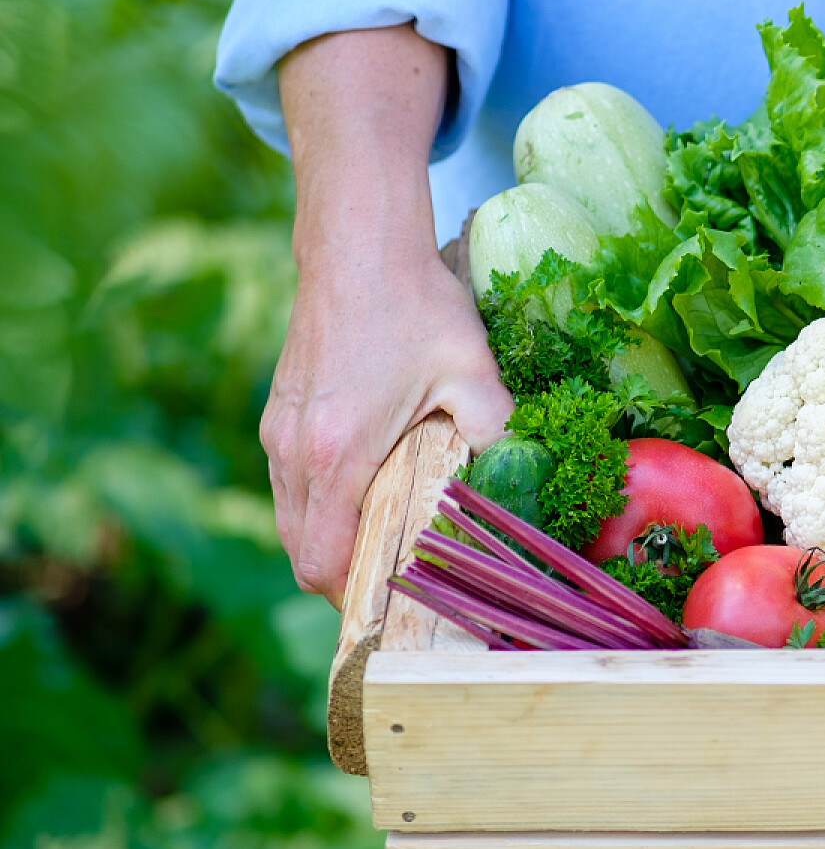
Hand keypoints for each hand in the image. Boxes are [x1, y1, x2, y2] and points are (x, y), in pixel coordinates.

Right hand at [264, 242, 509, 604]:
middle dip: (345, 578)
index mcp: (338, 453)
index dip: (357, 597)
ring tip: (388, 544)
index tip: (397, 603)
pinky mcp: (279, 413)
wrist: (358, 245)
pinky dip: (321, 505)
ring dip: (332, 540)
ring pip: (291, 519)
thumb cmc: (416, 306)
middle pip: (301, 551)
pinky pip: (290, 484)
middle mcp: (293, 450)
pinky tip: (369, 492)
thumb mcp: (474, 372)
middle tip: (399, 584)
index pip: (324, 562)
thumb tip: (521, 481)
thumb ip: (498, 432)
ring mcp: (278, 431)